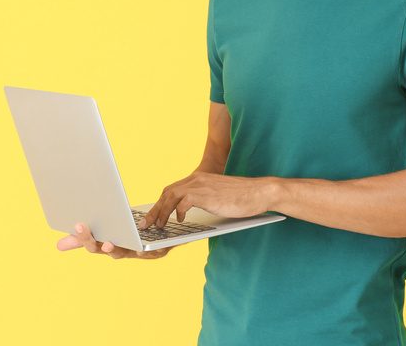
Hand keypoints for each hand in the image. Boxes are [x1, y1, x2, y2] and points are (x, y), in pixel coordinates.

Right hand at [56, 222, 170, 259]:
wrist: (156, 242)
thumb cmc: (125, 238)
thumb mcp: (103, 236)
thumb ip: (83, 240)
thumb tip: (59, 246)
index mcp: (108, 246)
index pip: (93, 245)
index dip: (85, 237)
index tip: (78, 224)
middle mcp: (123, 251)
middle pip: (111, 251)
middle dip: (103, 245)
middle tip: (101, 239)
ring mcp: (138, 251)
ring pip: (131, 252)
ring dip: (126, 249)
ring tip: (118, 244)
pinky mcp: (156, 249)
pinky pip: (154, 250)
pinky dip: (151, 249)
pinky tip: (147, 245)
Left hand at [140, 171, 277, 228]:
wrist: (260, 192)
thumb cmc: (242, 197)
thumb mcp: (218, 197)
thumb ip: (204, 200)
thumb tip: (189, 215)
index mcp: (199, 178)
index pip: (172, 189)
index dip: (160, 203)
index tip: (152, 216)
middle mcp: (197, 179)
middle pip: (167, 192)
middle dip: (154, 209)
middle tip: (146, 224)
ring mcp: (201, 185)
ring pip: (171, 196)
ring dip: (161, 212)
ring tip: (157, 226)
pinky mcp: (207, 194)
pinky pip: (183, 202)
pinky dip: (177, 212)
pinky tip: (179, 221)